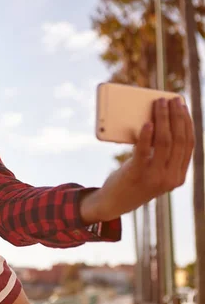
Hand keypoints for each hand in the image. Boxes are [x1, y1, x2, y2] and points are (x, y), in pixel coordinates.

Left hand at [81, 97, 193, 222]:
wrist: (113, 204)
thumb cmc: (132, 182)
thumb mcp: (153, 171)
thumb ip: (160, 155)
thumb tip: (159, 122)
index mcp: (178, 176)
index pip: (189, 144)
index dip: (187, 122)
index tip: (182, 106)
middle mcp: (171, 177)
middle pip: (179, 140)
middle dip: (176, 116)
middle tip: (171, 99)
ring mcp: (155, 177)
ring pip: (164, 142)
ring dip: (162, 119)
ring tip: (158, 104)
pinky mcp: (136, 174)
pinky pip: (144, 151)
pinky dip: (147, 135)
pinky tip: (147, 123)